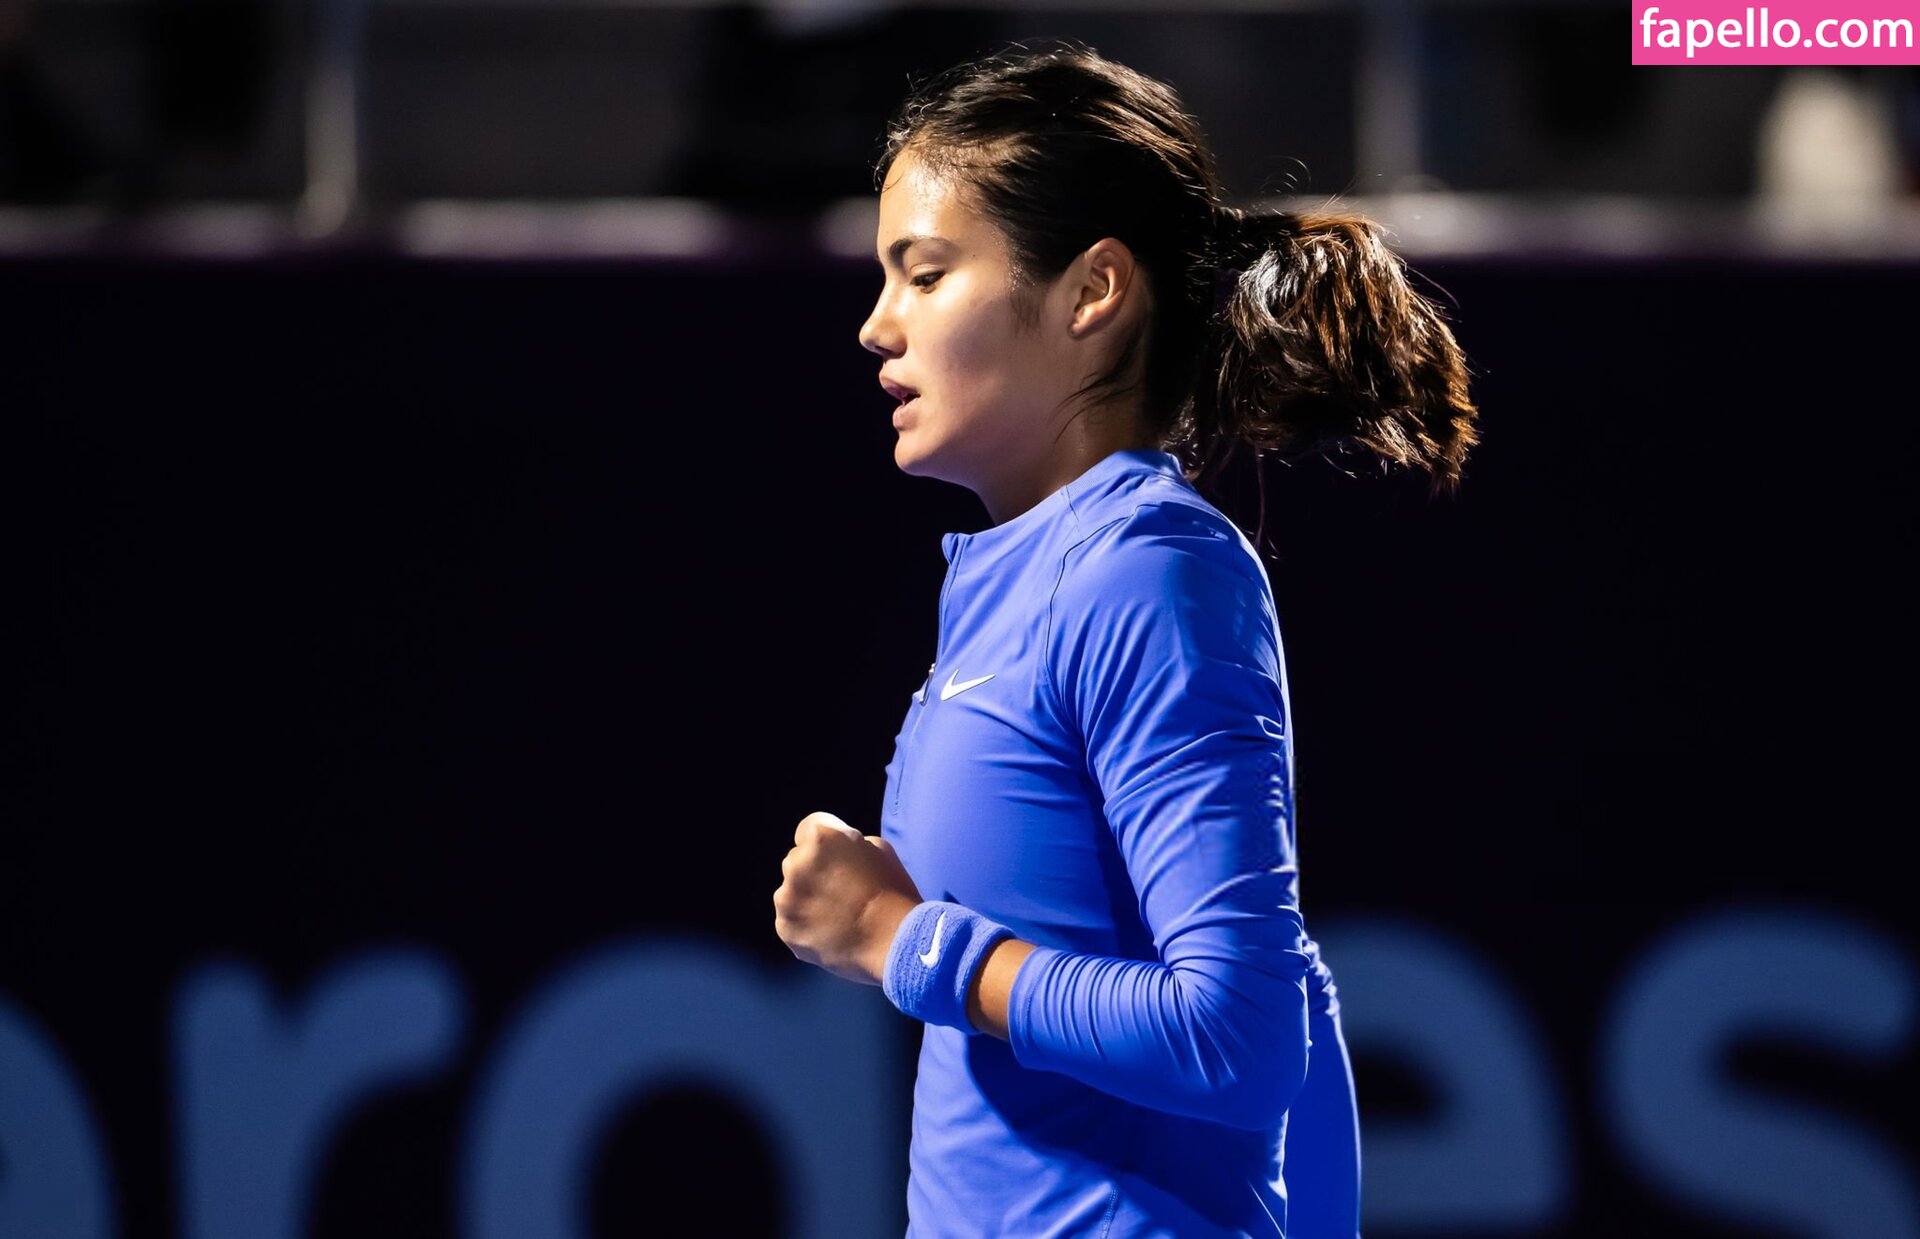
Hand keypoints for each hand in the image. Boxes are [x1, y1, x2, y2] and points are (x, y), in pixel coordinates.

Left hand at [774, 810, 921, 985]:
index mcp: (820, 838)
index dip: (827, 841)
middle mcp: (795, 864)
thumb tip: (838, 852)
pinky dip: (806, 924)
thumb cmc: (893, 891)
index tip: (839, 856)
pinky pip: (791, 920)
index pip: (809, 827)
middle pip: (798, 860)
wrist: (893, 941)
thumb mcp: (880, 849)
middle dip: (815, 870)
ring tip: (837, 915)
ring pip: (792, 891)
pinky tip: (831, 932)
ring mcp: (786, 898)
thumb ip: (849, 843)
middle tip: (842, 890)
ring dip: (808, 898)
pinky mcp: (785, 928)